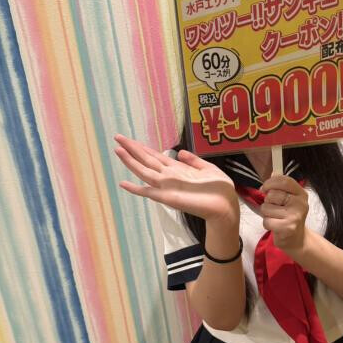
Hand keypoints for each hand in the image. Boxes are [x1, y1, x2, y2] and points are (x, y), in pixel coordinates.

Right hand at [114, 134, 238, 222]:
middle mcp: (169, 177)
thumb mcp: (208, 169)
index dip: (144, 148)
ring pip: (144, 171)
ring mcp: (167, 186)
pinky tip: (123, 183)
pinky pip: (149, 192)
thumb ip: (193, 161)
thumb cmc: (220, 189)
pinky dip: (136, 189)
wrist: (225, 206)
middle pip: (147, 159)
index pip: (156, 156)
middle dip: (132, 148)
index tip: (132, 140)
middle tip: (117, 137)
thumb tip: (180, 152)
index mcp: (178, 169)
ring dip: (131, 161)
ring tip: (117, 149)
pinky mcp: (168, 197)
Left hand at [259, 175, 308, 250]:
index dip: (270, 182)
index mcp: (301, 194)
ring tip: (275, 218)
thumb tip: (274, 172)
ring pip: (266, 208)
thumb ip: (281, 187)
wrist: (297, 239)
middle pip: (272, 195)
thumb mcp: (289, 199)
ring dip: (266, 214)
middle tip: (274, 208)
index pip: (284, 181)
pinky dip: (267, 224)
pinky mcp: (287, 228)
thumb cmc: (289, 216)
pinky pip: (266, 221)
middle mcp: (300, 204)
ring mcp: (294, 216)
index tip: (264, 188)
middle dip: (267, 201)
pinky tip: (275, 226)